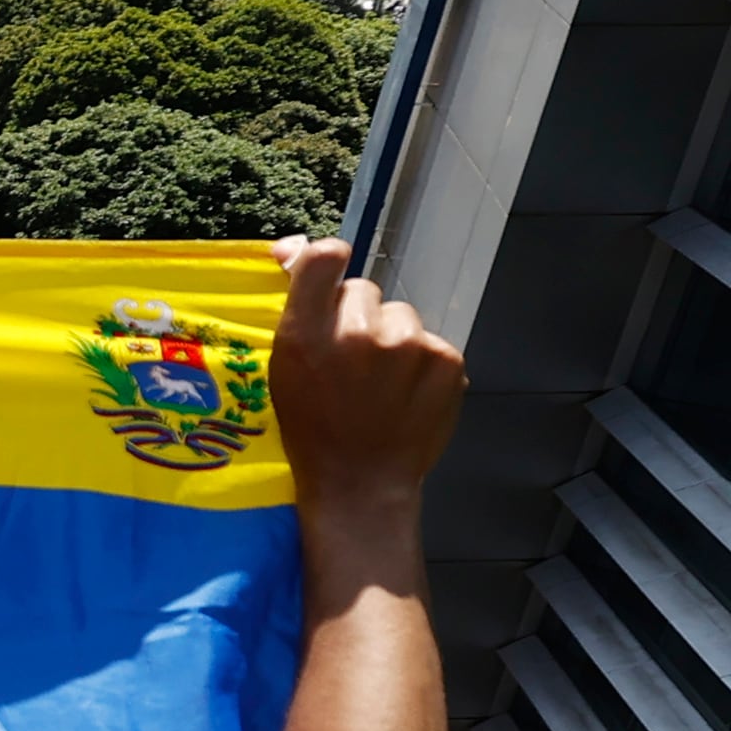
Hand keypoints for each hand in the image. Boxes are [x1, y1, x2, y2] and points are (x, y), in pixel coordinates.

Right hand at [265, 236, 463, 516]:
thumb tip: (294, 245)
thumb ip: (296, 304)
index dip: (328, 264)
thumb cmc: (313, 429)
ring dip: (393, 340)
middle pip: (364, 291)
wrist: (360, 485)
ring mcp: (407, 346)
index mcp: (305, 334)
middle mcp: (357, 333)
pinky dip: (422, 365)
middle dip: (358, 317)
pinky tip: (406, 396)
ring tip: (381, 384)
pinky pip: (430, 342)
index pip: (326, 257)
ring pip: (401, 315)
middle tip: (351, 364)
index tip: (328, 288)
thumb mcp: (284, 367)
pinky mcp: (446, 361)